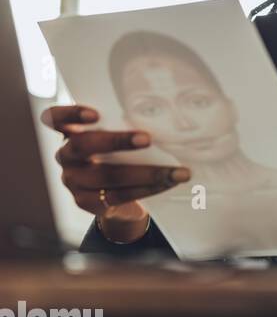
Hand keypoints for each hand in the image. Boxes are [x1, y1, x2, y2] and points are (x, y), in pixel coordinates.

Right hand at [40, 105, 189, 243]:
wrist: (117, 195)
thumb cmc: (120, 153)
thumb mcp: (117, 138)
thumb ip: (125, 127)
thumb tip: (167, 118)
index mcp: (70, 133)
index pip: (56, 118)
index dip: (71, 114)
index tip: (95, 114)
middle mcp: (66, 156)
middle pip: (83, 146)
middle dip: (116, 141)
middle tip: (147, 138)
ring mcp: (73, 181)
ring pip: (108, 175)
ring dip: (147, 172)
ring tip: (179, 171)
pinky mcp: (86, 202)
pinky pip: (119, 195)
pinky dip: (148, 188)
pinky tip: (169, 183)